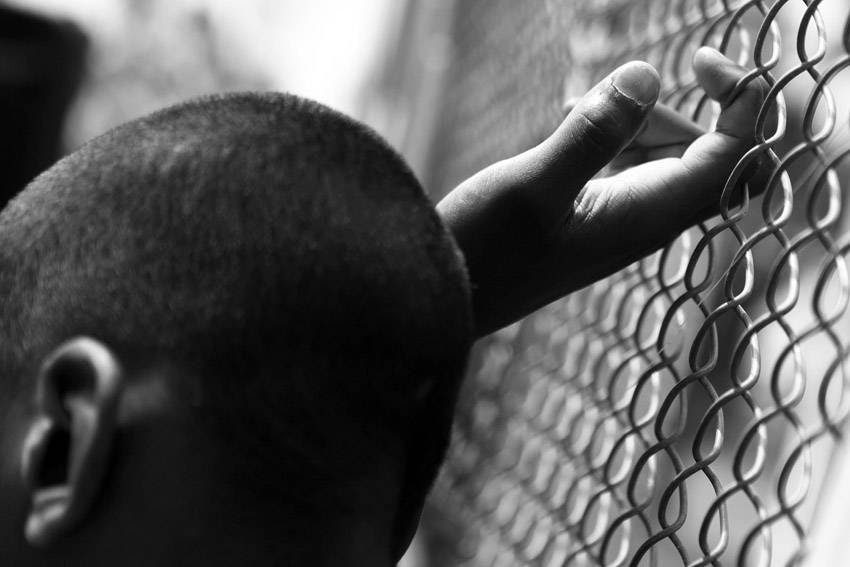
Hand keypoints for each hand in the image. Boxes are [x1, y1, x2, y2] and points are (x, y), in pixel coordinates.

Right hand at [437, 47, 770, 337]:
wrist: (449, 296)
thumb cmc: (485, 251)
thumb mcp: (532, 186)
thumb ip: (593, 134)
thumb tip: (647, 75)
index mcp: (647, 216)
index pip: (736, 157)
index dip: (742, 103)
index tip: (701, 60)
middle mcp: (646, 222)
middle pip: (705, 153)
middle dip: (666, 111)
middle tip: (597, 101)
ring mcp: (623, 222)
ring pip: (665, 158)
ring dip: (631, 123)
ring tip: (569, 112)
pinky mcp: (598, 219)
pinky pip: (630, 169)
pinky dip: (610, 140)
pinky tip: (566, 130)